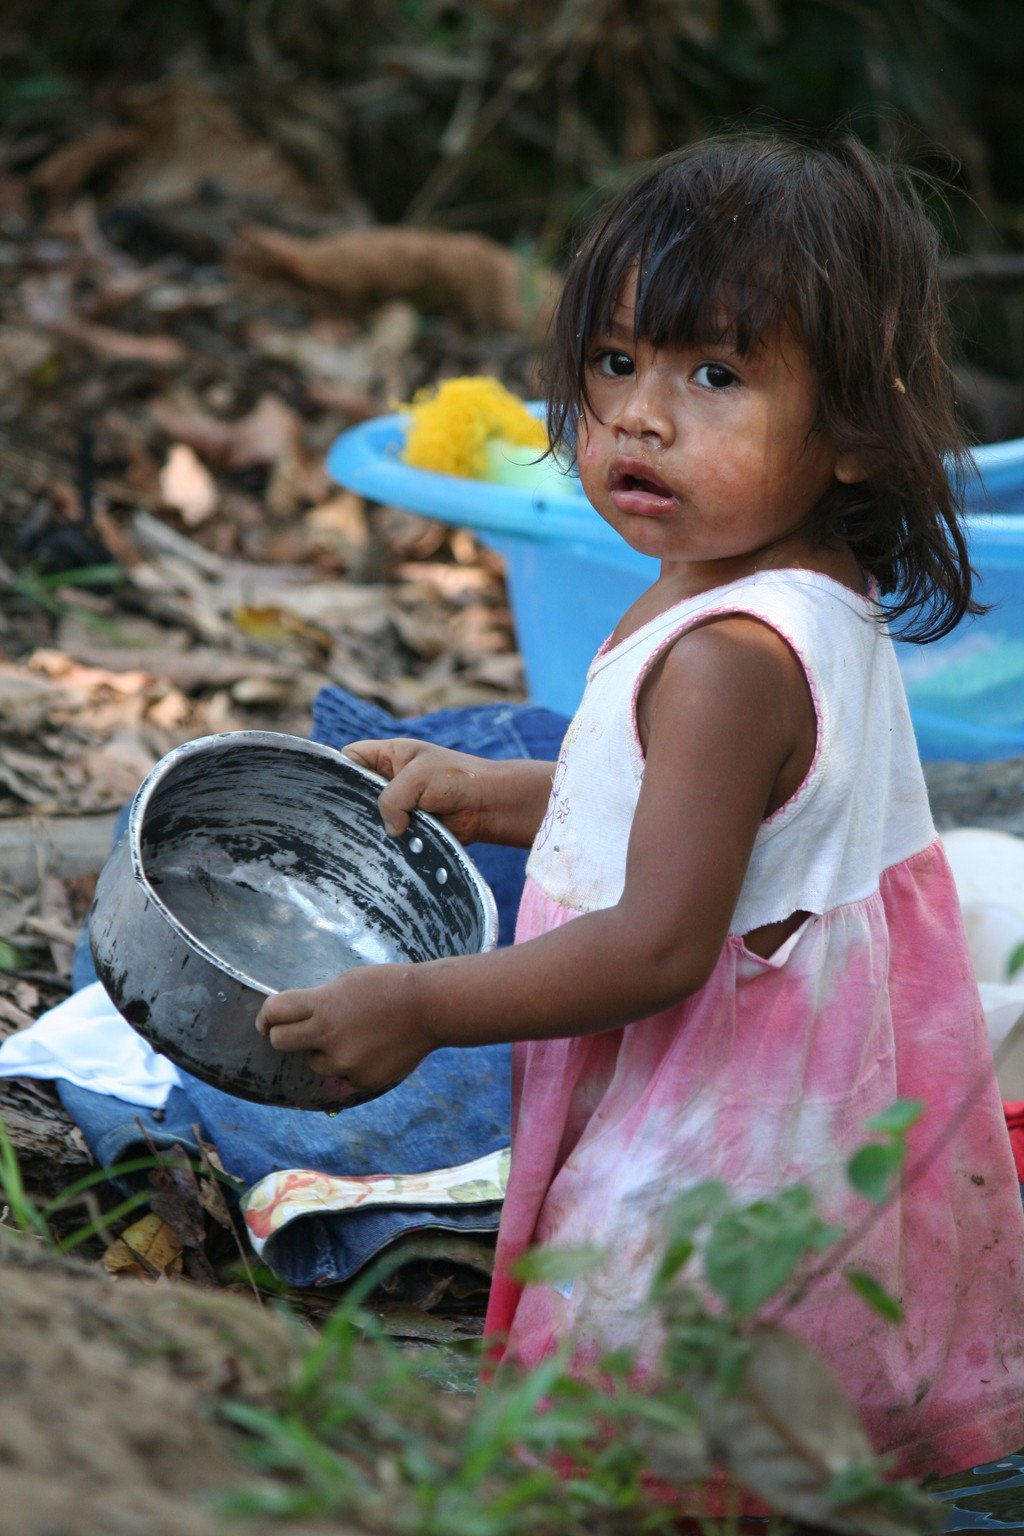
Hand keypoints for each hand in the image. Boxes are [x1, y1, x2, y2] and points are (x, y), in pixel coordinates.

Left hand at [255, 963, 433, 1094]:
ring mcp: (345, 1062)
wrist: (430, 1007)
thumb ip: (323, 1000)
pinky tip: (373, 1049)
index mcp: (324, 1005)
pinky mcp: (362, 1080)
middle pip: (281, 1042)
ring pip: (315, 1063)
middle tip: (295, 1033)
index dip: (265, 1016)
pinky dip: (352, 1064)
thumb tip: (303, 1015)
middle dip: (283, 1036)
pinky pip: (344, 1075)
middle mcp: (328, 1036)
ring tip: (353, 1037)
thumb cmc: (391, 985)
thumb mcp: (349, 982)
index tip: (265, 1022)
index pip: (275, 1012)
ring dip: (324, 1052)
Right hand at [343, 737, 506, 843]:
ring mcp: (400, 803)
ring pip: (371, 815)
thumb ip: (392, 799)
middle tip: (349, 818)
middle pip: (357, 789)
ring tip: (371, 833)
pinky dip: (389, 841)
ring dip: (374, 825)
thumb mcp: (418, 778)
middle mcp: (391, 778)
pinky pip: (389, 834)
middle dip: (353, 803)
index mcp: (390, 754)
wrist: (489, 806)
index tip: (331, 787)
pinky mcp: (409, 827)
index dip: (340, 768)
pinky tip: (386, 846)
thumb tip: (389, 829)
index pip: (352, 756)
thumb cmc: (458, 779)